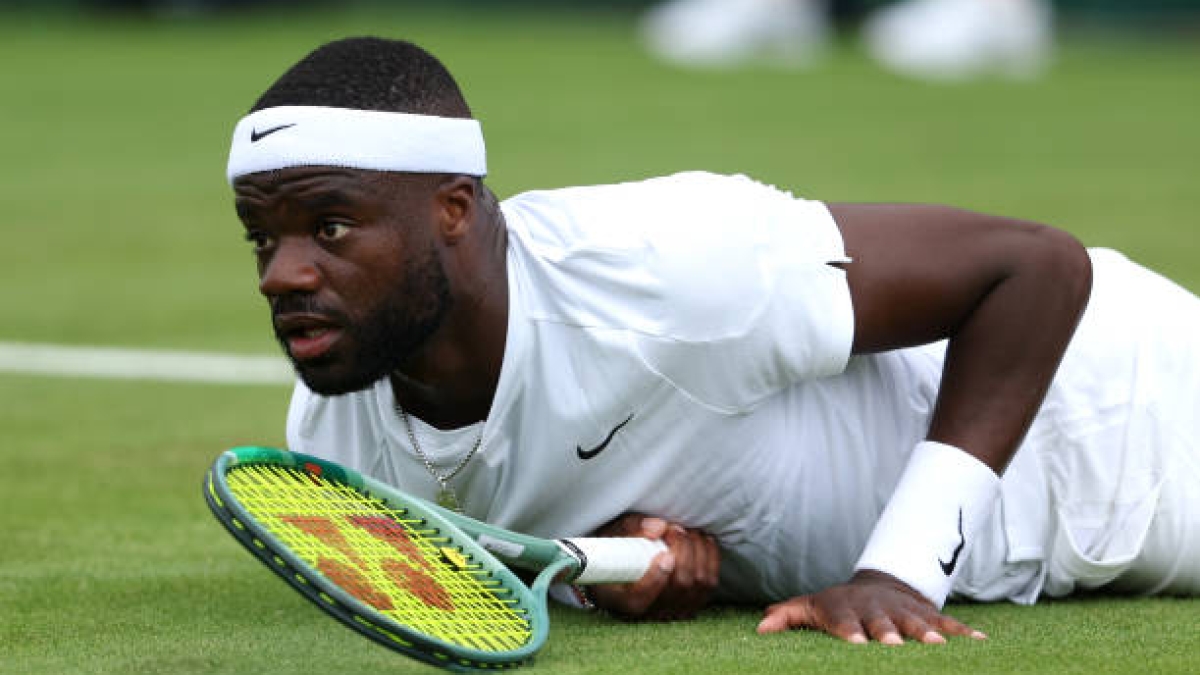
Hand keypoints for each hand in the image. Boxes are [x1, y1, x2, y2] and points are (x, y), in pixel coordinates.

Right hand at [588, 513, 719, 620]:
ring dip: (698, 550)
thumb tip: (658, 528)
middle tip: (674, 528)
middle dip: (683, 550)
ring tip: (685, 531)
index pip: (639, 598)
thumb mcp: (614, 535)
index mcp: (620, 599)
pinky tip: (701, 541)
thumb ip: (632, 529)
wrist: (624, 566)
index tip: (664, 555)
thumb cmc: (617, 550)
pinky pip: (710, 584)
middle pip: (678, 585)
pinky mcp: (691, 605)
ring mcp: (672, 612)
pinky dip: (710, 558)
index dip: (655, 579)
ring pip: (699, 584)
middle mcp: (648, 613)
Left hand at [756, 570, 986, 643]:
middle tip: (894, 646)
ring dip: (928, 632)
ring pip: (918, 621)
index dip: (849, 631)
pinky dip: (965, 631)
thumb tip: (760, 628)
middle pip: (883, 622)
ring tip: (939, 645)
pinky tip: (983, 642)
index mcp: (846, 610)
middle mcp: (877, 609)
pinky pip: (949, 621)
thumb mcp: (811, 607)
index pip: (844, 621)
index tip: (856, 644)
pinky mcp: (929, 614)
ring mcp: (905, 611)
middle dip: (890, 633)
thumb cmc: (837, 606)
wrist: (877, 585)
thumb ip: (788, 616)